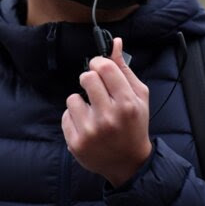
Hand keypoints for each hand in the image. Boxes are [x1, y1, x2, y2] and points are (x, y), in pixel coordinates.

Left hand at [62, 37, 151, 186]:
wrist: (129, 162)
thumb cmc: (135, 124)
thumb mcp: (139, 96)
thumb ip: (124, 68)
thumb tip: (114, 42)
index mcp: (127, 103)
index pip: (104, 68)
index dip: (99, 62)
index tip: (99, 67)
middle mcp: (108, 117)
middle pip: (87, 78)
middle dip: (89, 78)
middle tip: (95, 89)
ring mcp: (90, 131)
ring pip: (73, 97)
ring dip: (81, 101)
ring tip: (93, 111)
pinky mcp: (76, 142)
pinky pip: (65, 115)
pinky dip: (74, 117)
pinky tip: (87, 125)